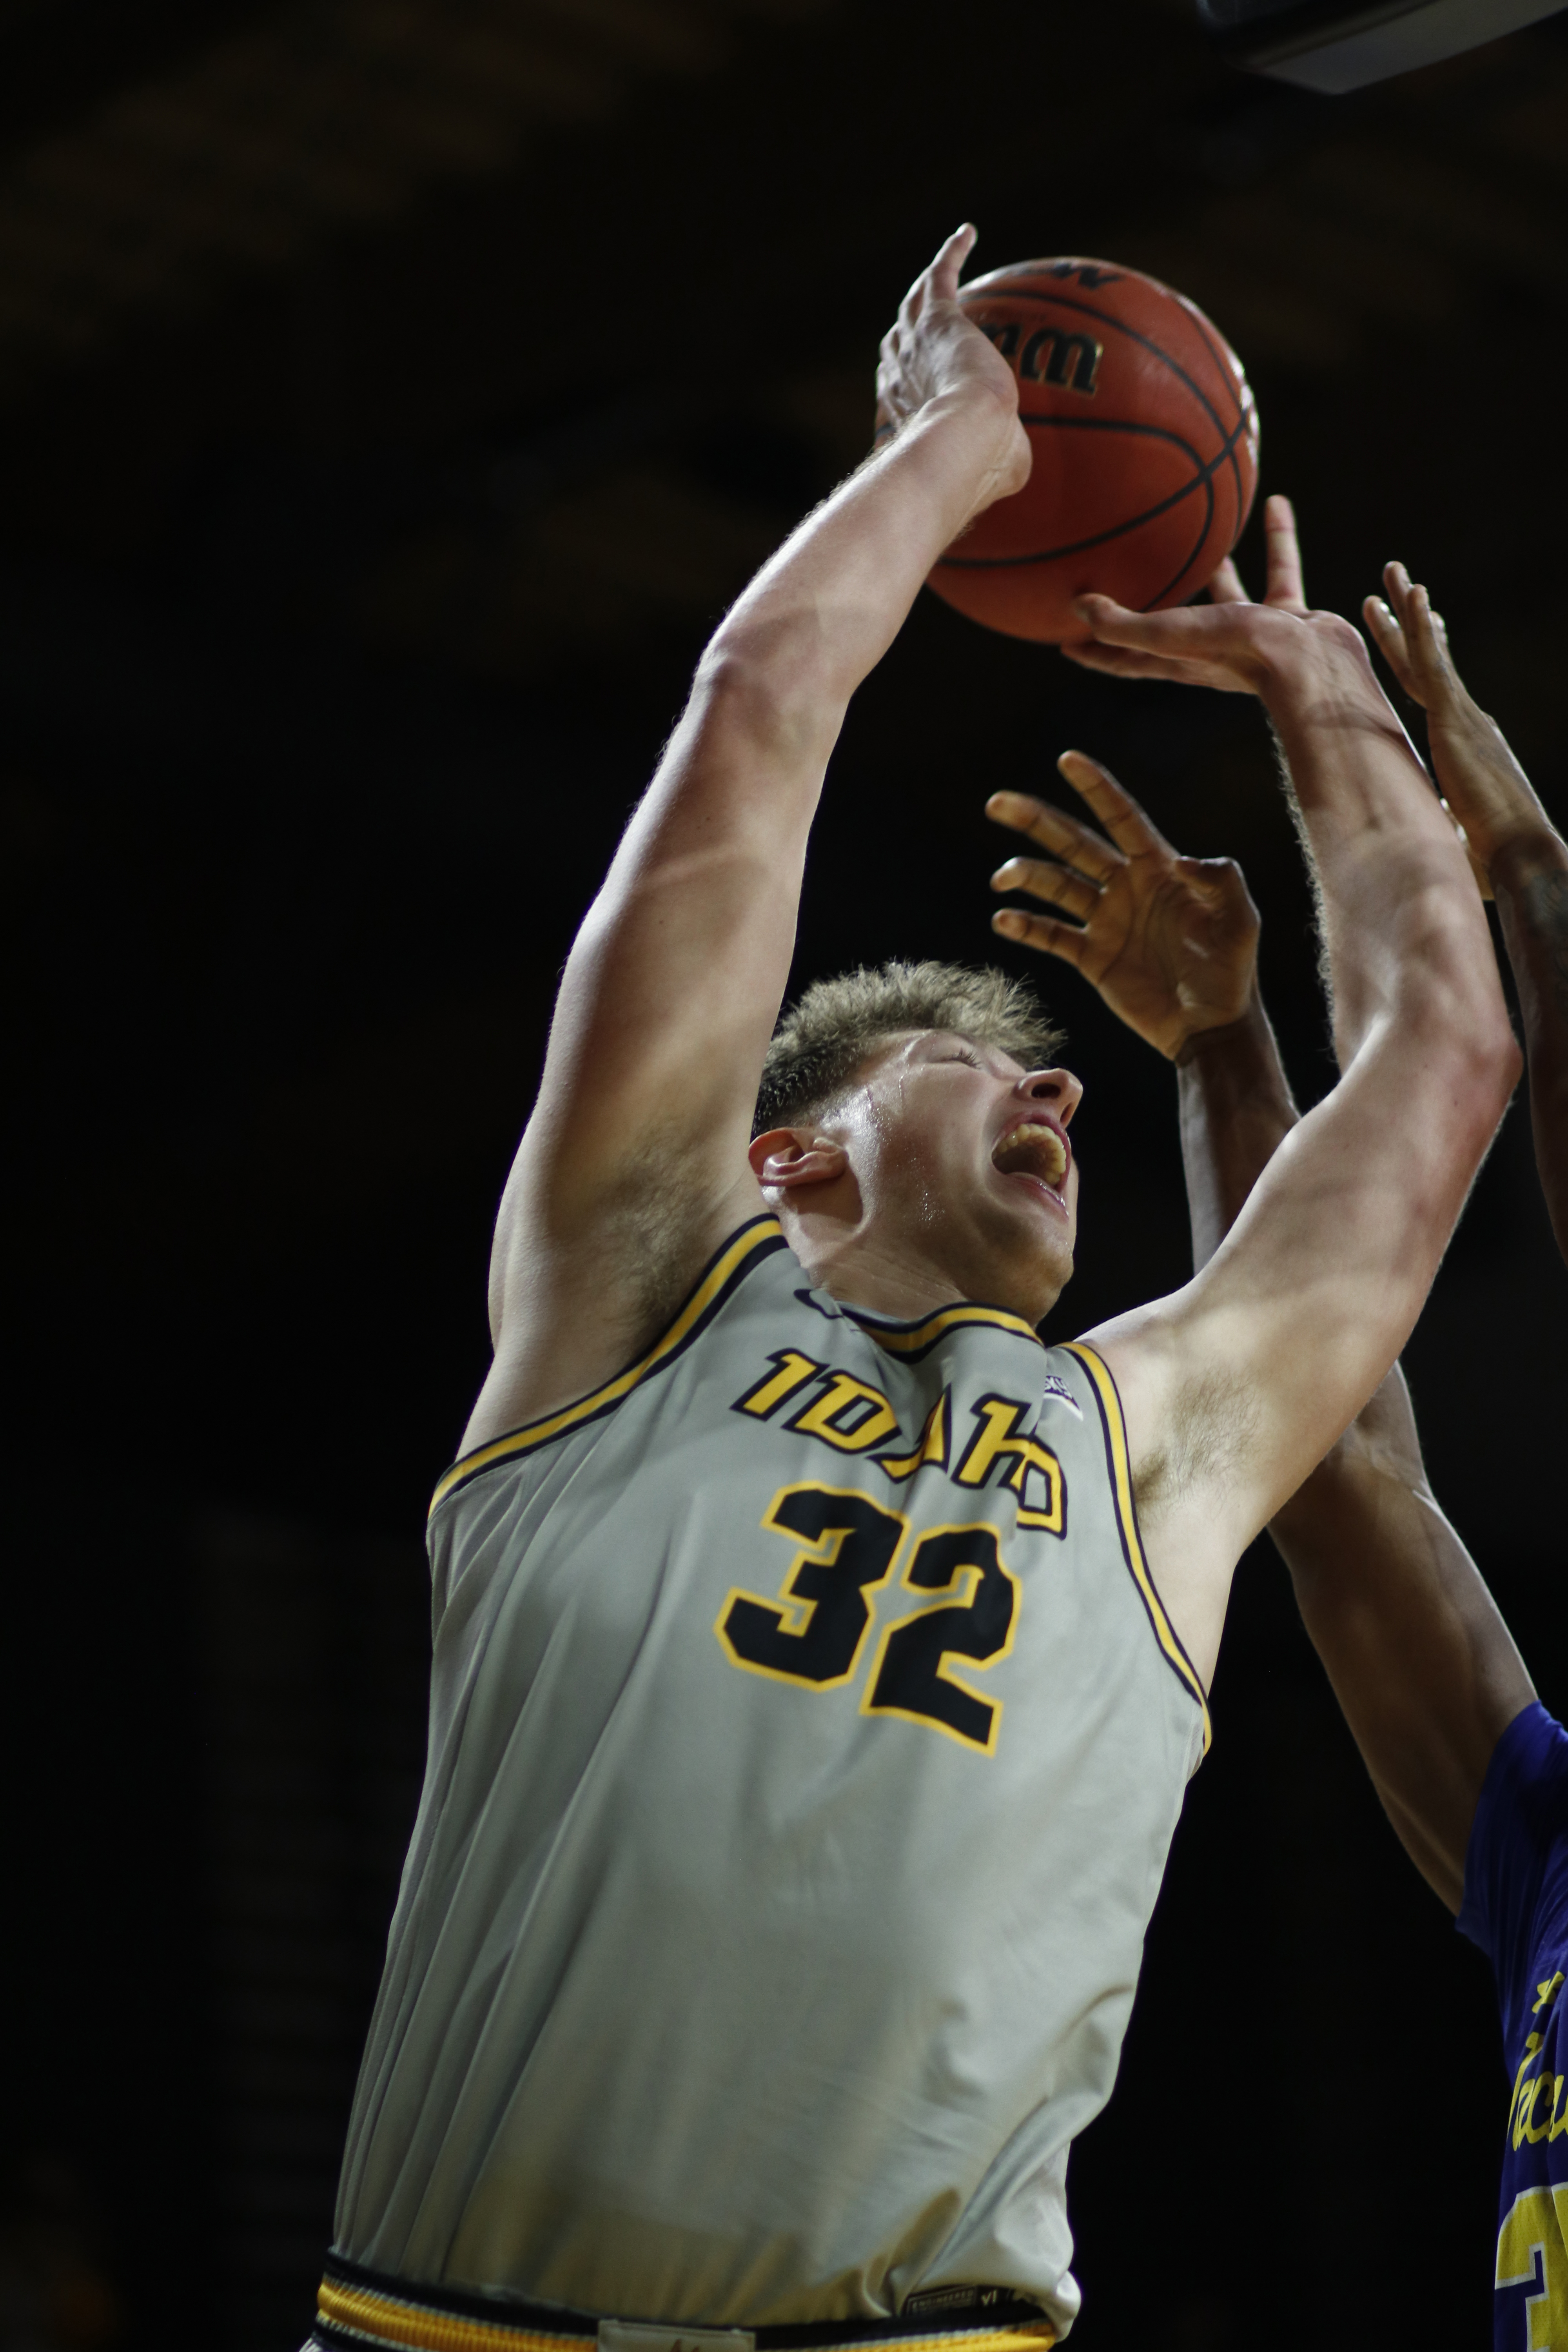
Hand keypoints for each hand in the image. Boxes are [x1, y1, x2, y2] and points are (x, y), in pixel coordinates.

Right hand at [875, 225, 1029, 512]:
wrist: (970, 439)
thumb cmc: (981, 464)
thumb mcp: (997, 467)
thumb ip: (1004, 461)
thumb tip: (1020, 464)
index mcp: (905, 416)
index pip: (899, 392)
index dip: (906, 383)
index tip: (918, 383)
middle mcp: (899, 378)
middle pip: (896, 344)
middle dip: (905, 332)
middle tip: (921, 320)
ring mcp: (914, 345)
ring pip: (912, 305)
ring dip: (926, 286)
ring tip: (941, 266)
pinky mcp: (937, 319)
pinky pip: (940, 276)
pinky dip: (951, 254)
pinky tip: (968, 234)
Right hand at [988, 750, 1260, 1060]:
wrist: (1211, 1027)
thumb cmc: (1231, 971)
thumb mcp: (1240, 922)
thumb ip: (1222, 882)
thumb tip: (1183, 860)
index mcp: (1159, 870)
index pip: (1121, 818)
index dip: (1096, 788)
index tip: (1068, 759)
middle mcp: (1126, 888)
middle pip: (1074, 844)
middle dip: (1037, 821)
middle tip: (998, 802)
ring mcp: (1106, 922)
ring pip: (1056, 887)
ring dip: (1027, 876)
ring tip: (1002, 877)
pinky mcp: (1092, 957)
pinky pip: (1052, 935)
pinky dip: (1027, 927)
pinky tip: (1004, 920)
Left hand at [1060, 494, 1363, 697]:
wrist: (1313, 664)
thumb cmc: (1238, 652)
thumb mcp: (1170, 634)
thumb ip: (1122, 625)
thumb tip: (1078, 606)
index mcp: (1178, 659)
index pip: (1124, 657)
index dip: (1095, 651)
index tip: (1065, 641)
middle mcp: (1212, 648)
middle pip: (1171, 625)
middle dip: (1151, 607)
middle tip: (1130, 579)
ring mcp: (1252, 633)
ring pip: (1230, 594)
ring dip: (1218, 568)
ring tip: (1207, 537)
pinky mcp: (1288, 619)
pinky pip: (1280, 568)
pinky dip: (1278, 538)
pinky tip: (1273, 502)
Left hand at [1364, 563, 1556, 890]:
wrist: (1520, 856)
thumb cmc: (1492, 857)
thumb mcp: (1454, 827)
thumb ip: (1438, 815)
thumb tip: (1424, 826)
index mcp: (1464, 743)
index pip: (1435, 692)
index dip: (1424, 658)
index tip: (1418, 629)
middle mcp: (1466, 721)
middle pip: (1427, 662)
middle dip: (1410, 623)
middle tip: (1395, 586)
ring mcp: (1462, 717)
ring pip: (1426, 652)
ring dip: (1408, 611)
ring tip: (1393, 573)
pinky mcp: (1456, 721)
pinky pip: (1432, 665)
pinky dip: (1421, 628)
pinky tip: (1411, 595)